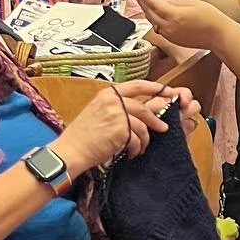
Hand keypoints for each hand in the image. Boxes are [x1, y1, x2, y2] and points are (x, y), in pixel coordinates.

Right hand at [50, 81, 186, 175]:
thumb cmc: (83, 136)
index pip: (138, 85)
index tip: (168, 92)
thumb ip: (119, 108)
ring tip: (140, 148)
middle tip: (164, 128)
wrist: (70, 151)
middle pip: (144, 108)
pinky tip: (131, 154)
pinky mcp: (120, 129)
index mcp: (108, 94)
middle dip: (156, 119)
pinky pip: (137, 138)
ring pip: (143, 125)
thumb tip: (144, 110)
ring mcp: (116, 114)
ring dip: (145, 139)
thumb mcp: (100, 113)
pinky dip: (136, 148)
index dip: (156, 88)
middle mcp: (112, 100)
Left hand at [134, 0, 223, 47]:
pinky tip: (158, 13)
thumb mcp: (191, 3)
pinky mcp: (171, 40)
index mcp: (174, 16)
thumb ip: (173, 2)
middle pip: (149, 12)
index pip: (153, 3)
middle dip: (143, 2)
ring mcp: (169, 35)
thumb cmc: (210, 18)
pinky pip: (159, 27)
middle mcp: (169, 27)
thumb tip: (160, 1)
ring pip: (152, 21)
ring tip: (147, 2)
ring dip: (148, 11)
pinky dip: (156, 19)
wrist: (219, 36)